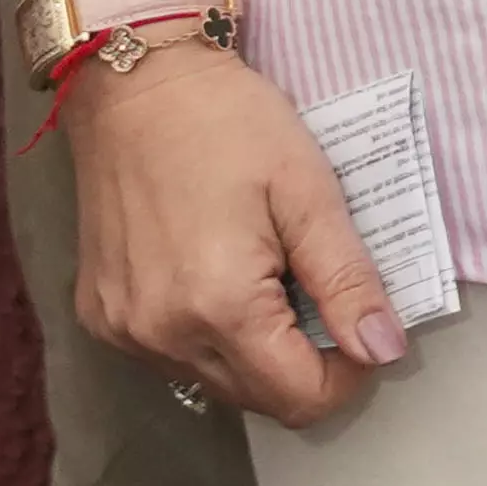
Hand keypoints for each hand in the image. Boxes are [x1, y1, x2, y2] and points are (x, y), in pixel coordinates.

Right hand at [61, 42, 403, 426]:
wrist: (134, 87)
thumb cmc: (230, 124)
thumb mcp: (309, 191)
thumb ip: (348, 280)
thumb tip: (385, 351)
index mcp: (218, 307)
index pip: (299, 399)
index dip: (349, 374)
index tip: (368, 325)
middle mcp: (159, 336)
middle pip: (258, 398)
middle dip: (306, 362)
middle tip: (326, 289)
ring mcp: (122, 331)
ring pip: (215, 382)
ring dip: (259, 350)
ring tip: (275, 272)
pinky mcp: (101, 316)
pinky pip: (172, 356)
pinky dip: (212, 333)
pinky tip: (224, 273)